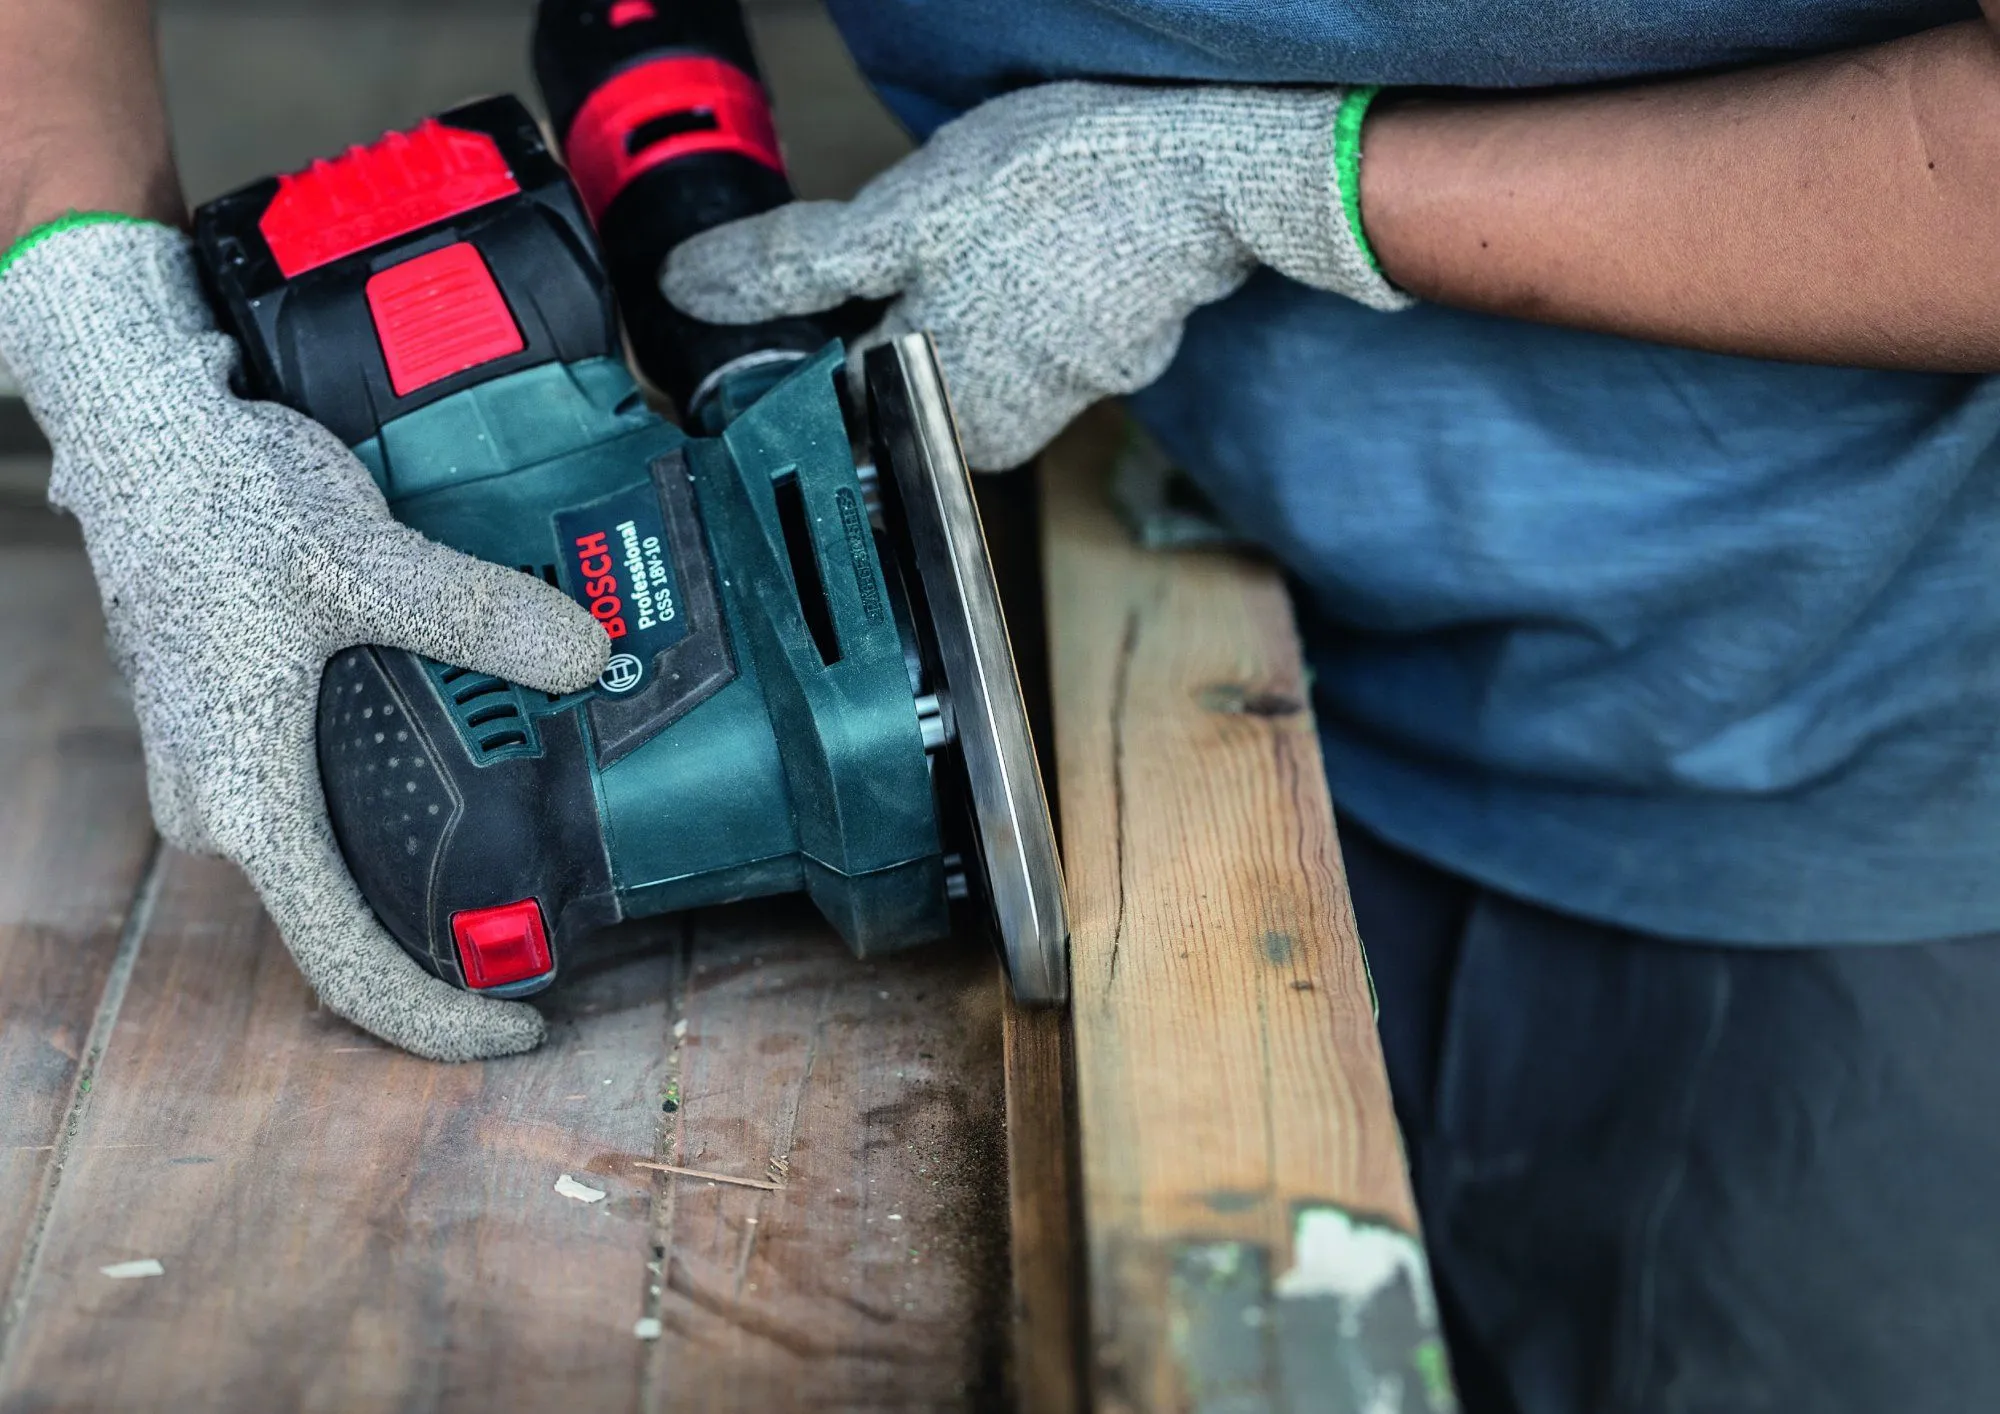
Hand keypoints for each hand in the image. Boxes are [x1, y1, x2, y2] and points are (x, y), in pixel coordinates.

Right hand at [0, 219, 610, 1060]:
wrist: (141, 435)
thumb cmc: (216, 503)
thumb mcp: (363, 561)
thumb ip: (477, 616)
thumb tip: (589, 656)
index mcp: (246, 802)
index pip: (347, 965)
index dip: (437, 1016)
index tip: (520, 1026)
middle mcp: (223, 807)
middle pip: (349, 916)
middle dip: (450, 927)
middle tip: (557, 908)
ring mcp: (221, 771)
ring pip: (338, 853)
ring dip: (428, 854)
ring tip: (530, 827)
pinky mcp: (236, 727)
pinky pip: (325, 796)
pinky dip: (399, 794)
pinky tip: (470, 751)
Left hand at [663, 80, 1409, 469]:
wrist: (1202, 174)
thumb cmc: (1056, 197)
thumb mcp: (893, 219)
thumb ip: (788, 267)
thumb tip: (691, 292)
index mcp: (928, 418)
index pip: (827, 396)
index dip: (802, 335)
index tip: (812, 280)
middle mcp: (993, 437)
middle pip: (895, 377)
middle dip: (883, 309)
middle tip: (906, 233)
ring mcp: (1057, 400)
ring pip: (962, 348)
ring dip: (953, 291)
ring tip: (982, 227)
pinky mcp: (1106, 360)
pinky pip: (1029, 331)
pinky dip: (1019, 288)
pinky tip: (1035, 239)